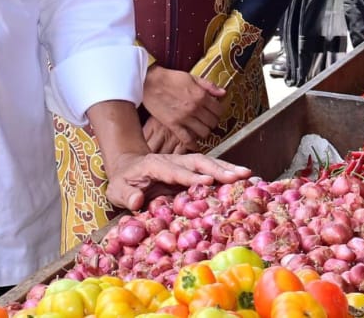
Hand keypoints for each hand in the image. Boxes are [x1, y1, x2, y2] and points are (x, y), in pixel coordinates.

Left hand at [105, 151, 251, 211]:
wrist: (128, 167)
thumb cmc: (123, 182)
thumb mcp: (117, 190)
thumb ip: (127, 195)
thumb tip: (137, 202)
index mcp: (154, 165)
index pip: (174, 171)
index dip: (190, 176)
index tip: (206, 181)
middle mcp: (172, 160)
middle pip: (197, 162)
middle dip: (217, 169)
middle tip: (237, 176)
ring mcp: (183, 162)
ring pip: (207, 162)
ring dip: (226, 167)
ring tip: (246, 174)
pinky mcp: (190, 169)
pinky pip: (209, 168)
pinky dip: (225, 171)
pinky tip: (240, 176)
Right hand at [142, 68, 226, 147]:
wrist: (150, 82)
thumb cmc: (171, 78)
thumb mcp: (193, 77)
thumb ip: (209, 86)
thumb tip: (223, 93)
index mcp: (201, 95)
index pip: (219, 110)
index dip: (219, 113)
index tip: (215, 113)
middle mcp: (195, 108)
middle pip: (213, 123)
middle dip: (213, 123)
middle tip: (208, 122)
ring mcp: (184, 117)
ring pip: (203, 132)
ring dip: (204, 132)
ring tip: (201, 129)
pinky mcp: (173, 124)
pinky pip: (186, 139)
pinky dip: (192, 144)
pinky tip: (195, 145)